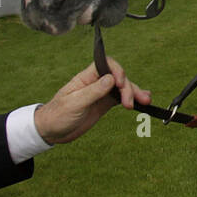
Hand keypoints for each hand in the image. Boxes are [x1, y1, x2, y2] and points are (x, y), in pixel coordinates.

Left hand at [33, 57, 152, 144]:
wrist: (51, 131)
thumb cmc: (57, 115)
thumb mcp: (73, 104)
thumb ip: (92, 91)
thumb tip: (111, 79)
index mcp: (86, 77)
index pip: (106, 64)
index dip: (117, 70)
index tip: (120, 83)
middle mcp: (96, 83)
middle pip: (118, 77)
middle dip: (128, 88)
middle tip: (130, 103)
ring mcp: (102, 93)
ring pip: (123, 88)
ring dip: (135, 93)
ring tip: (146, 101)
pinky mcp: (105, 104)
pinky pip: (121, 98)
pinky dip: (133, 99)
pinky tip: (143, 101)